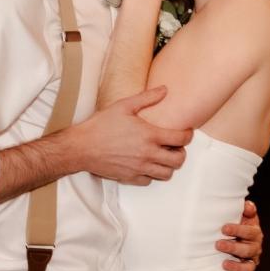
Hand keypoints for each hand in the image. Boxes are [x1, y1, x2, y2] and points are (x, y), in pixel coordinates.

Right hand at [67, 86, 190, 184]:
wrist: (81, 147)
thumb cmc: (101, 125)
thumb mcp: (124, 106)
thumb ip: (147, 98)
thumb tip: (165, 90)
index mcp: (149, 135)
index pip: (181, 139)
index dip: (188, 135)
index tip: (186, 132)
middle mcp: (147, 154)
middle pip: (178, 160)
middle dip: (181, 152)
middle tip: (175, 146)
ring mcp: (139, 168)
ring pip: (167, 174)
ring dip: (168, 165)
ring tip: (163, 156)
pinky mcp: (130, 178)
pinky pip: (149, 181)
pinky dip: (152, 174)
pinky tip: (146, 164)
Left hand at [219, 200, 262, 270]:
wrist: (238, 236)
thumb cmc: (237, 224)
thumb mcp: (242, 215)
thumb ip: (246, 210)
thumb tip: (247, 205)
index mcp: (254, 232)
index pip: (249, 231)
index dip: (237, 229)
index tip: (223, 228)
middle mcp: (255, 247)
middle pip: (248, 249)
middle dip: (233, 247)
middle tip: (218, 244)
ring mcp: (252, 260)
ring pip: (249, 266)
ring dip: (237, 266)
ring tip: (224, 264)